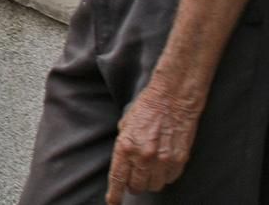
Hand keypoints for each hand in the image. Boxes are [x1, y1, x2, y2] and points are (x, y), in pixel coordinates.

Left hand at [106, 81, 200, 202]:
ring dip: (149, 182)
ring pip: (154, 185)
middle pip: (137, 186)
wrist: (172, 99)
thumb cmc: (146, 108)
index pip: (118, 178)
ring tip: (149, 170)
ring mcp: (163, 160)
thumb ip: (123, 146)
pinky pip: (170, 179)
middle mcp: (143, 157)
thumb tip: (124, 164)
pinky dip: (164, 176)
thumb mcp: (125, 125)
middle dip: (133, 185)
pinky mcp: (179, 160)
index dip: (115, 193)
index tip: (113, 202)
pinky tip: (162, 165)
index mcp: (125, 146)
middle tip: (133, 179)